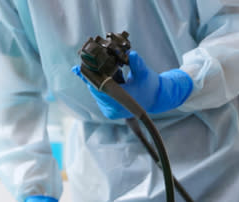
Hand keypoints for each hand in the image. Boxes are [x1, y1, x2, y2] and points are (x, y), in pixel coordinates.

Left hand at [72, 51, 192, 118]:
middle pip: (94, 89)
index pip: (98, 88)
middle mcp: (111, 110)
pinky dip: (97, 83)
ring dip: (93, 79)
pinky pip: (98, 93)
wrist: (155, 98)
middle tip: (83, 60)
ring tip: (87, 63)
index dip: (90, 76)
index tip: (82, 64)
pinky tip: (89, 71)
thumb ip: (137, 63)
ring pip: (95, 91)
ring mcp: (108, 111)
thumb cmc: (150, 85)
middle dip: (90, 75)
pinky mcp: (107, 109)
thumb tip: (131, 54)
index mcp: (119, 103)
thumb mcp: (144, 73)